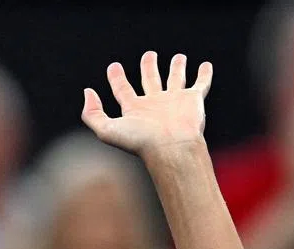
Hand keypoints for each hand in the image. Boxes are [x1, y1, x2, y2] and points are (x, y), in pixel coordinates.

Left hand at [82, 52, 212, 156]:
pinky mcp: (193, 100)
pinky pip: (200, 84)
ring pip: (175, 79)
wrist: (171, 148)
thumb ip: (92, 114)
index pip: (123, 89)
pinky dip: (204, 75)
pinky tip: (205, 66)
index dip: (117, 78)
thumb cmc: (141, 142)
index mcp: (135, 109)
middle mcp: (154, 104)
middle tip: (149, 55)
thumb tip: (88, 92)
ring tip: (179, 57)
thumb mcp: (107, 129)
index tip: (113, 67)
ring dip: (177, 68)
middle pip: (150, 80)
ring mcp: (174, 101)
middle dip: (149, 67)